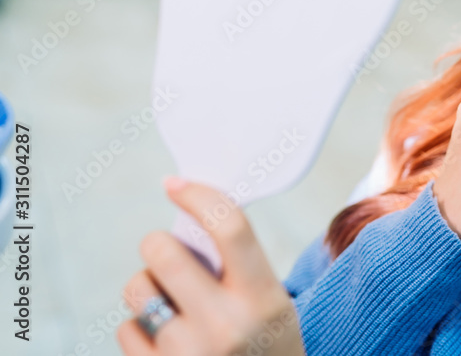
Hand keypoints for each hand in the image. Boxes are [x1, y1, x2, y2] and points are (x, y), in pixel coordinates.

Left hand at [117, 177, 305, 355]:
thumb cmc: (265, 345)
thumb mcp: (272, 303)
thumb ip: (239, 265)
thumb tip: (190, 213)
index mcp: (264, 298)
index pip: (229, 227)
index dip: (198, 195)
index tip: (175, 184)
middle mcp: (226, 325)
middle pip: (164, 252)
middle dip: (158, 245)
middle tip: (167, 253)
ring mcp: (188, 355)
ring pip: (138, 288)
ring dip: (148, 288)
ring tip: (172, 305)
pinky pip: (125, 330)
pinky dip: (139, 329)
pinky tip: (166, 341)